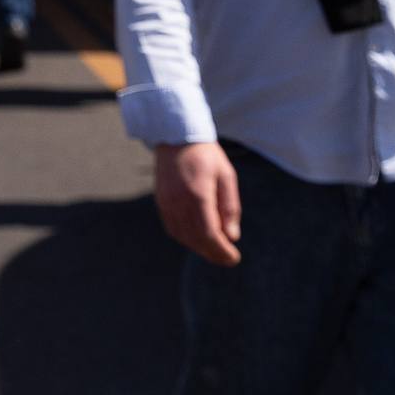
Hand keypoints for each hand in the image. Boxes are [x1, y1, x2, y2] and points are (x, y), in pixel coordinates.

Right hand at [153, 141, 241, 265]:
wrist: (177, 136)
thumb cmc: (206, 155)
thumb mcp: (226, 176)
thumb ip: (230, 207)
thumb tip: (232, 236)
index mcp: (198, 195)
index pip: (209, 235)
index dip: (222, 251)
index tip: (234, 258)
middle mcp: (179, 202)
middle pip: (195, 240)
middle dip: (213, 254)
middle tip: (227, 258)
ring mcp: (167, 202)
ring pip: (182, 236)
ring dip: (199, 248)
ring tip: (215, 250)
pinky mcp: (160, 201)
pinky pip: (172, 228)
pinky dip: (185, 238)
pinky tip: (197, 238)